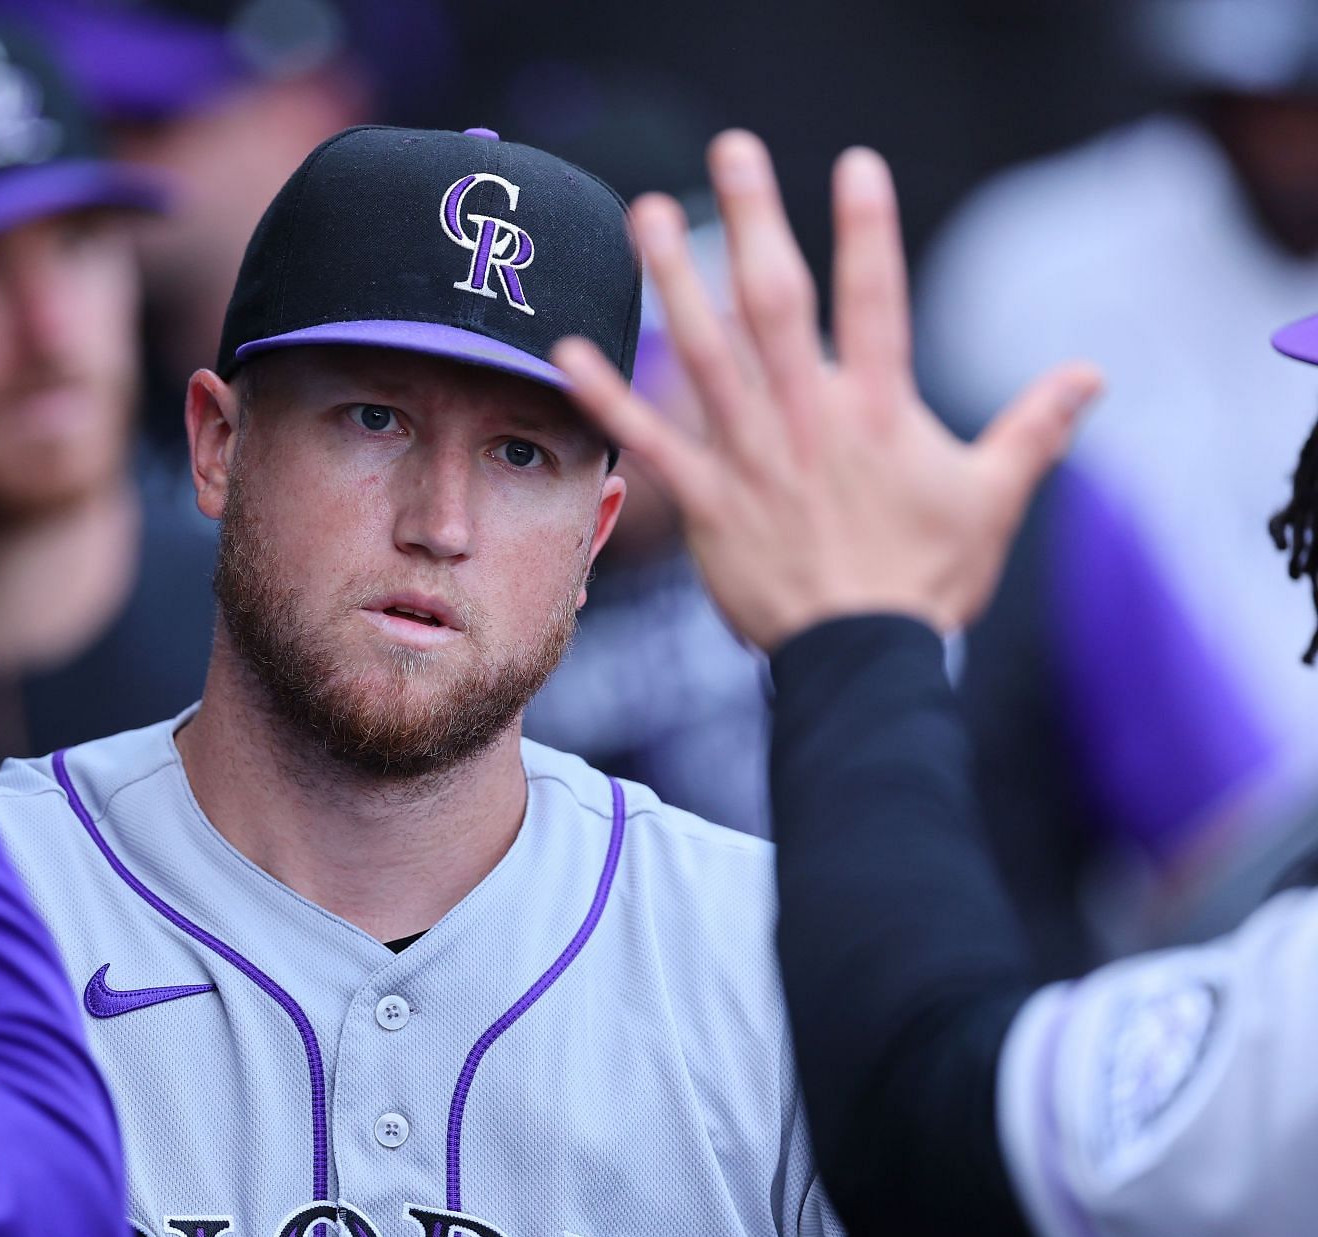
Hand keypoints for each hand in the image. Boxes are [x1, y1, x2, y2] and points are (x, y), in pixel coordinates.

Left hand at [554, 132, 1102, 651]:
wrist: (861, 661)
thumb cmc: (926, 580)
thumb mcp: (995, 500)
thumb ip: (1035, 428)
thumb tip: (1090, 375)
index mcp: (880, 412)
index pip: (877, 303)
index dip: (868, 232)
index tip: (855, 164)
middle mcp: (808, 420)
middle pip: (777, 304)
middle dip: (754, 221)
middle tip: (731, 150)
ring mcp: (751, 458)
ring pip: (704, 354)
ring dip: (672, 281)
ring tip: (642, 215)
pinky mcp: (706, 502)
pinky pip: (650, 442)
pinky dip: (608, 397)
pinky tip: (569, 349)